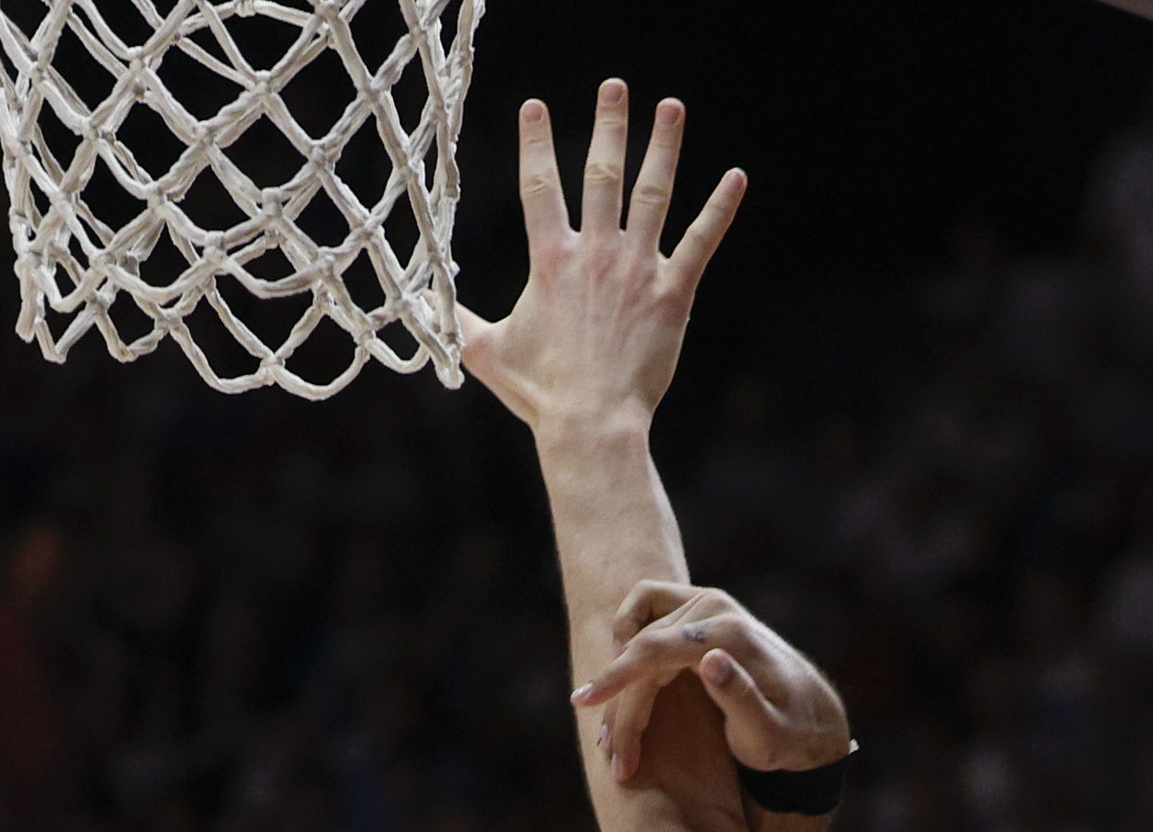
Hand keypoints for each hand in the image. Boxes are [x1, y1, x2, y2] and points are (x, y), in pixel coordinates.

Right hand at [460, 82, 744, 439]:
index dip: (536, 141)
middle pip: (601, 173)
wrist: (591, 423)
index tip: (535, 105)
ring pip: (653, 193)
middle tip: (615, 86)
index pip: (540, 185)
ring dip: (663, 146)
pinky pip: (700, 242)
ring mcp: (636, 269)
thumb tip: (416, 305)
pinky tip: (736, 177)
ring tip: (672, 107)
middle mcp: (594, 253)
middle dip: (608, 125)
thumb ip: (455, 319)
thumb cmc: (539, 393)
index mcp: (550, 260)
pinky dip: (720, 208)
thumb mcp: (485, 352)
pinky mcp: (672, 294)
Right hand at [573, 582, 846, 784]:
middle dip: (619, 701)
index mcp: (729, 636)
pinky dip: (626, 641)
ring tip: (616, 727)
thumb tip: (709, 659)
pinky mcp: (698, 609)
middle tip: (615, 755)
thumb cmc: (789, 736)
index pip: (654, 649)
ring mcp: (706, 603)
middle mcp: (716, 608)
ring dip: (617, 672)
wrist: (812, 716)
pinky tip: (625, 682)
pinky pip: (643, 611)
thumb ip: (740, 699)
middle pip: (641, 648)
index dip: (615, 677)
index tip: (582, 702)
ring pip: (636, 629)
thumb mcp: (768, 734)